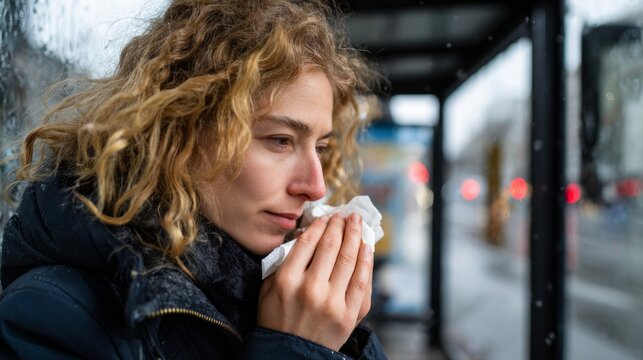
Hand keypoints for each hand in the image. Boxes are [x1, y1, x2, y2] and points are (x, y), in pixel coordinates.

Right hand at [257, 213, 373, 350]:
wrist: (290, 354)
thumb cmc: (276, 319)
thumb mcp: (268, 289)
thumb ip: (283, 263)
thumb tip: (306, 235)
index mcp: (287, 280)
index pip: (308, 242)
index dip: (320, 225)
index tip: (327, 217)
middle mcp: (311, 289)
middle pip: (331, 246)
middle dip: (340, 226)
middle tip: (345, 216)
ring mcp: (332, 303)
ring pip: (349, 259)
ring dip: (355, 236)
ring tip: (357, 223)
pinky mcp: (349, 315)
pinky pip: (362, 282)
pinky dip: (366, 261)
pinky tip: (366, 247)